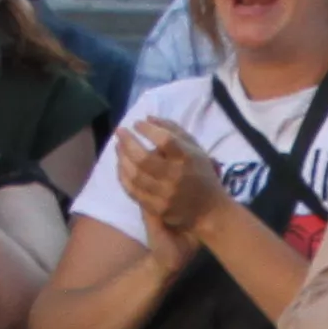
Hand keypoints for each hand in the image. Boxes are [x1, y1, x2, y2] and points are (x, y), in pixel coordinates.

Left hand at [118, 119, 222, 248]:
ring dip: (122, 158)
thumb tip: (147, 118)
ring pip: (134, 175)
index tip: (137, 123)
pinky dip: (123, 176)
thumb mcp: (194, 148)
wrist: (209, 210)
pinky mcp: (156, 208)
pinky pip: (133, 191)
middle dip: (127, 142)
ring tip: (118, 147)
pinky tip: (121, 165)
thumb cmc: (201, 173)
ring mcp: (164, 194)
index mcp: (187, 159)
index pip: (164, 140)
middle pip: (143, 158)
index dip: (147, 130)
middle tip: (119, 131)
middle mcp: (175, 176)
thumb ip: (173, 130)